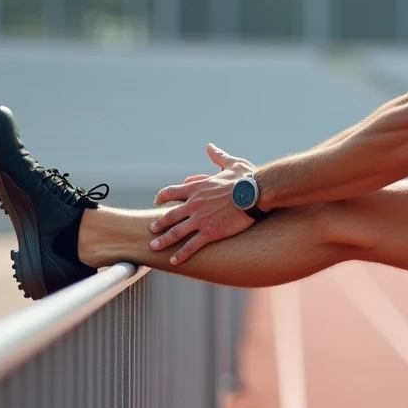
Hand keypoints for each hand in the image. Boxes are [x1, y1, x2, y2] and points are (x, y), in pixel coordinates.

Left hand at [149, 144, 257, 264]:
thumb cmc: (246, 178)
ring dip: (163, 240)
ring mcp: (200, 219)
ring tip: (154, 247)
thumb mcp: (231, 163)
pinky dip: (181, 254)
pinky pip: (191, 246)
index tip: (157, 201)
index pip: (171, 192)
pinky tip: (173, 261)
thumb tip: (210, 146)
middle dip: (159, 224)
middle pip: (169, 215)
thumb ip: (218, 156)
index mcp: (197, 188)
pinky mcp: (210, 232)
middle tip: (151, 230)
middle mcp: (194, 204)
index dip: (162, 197)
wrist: (255, 194)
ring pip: (176, 232)